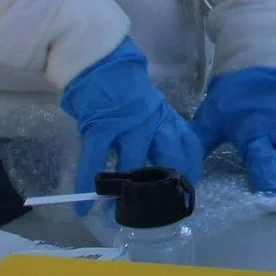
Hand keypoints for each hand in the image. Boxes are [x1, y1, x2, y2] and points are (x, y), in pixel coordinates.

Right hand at [58, 37, 205, 195]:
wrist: (100, 60)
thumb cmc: (124, 86)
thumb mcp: (151, 107)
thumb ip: (159, 129)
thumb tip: (164, 160)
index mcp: (166, 117)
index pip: (188, 145)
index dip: (191, 170)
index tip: (190, 190)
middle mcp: (153, 122)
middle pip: (168, 159)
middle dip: (165, 187)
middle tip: (158, 209)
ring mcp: (127, 124)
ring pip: (133, 166)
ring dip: (125, 193)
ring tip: (118, 215)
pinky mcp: (101, 126)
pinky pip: (96, 162)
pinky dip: (89, 185)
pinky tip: (84, 207)